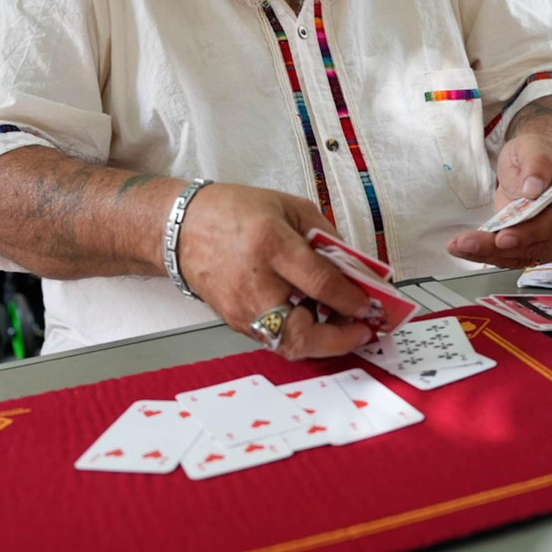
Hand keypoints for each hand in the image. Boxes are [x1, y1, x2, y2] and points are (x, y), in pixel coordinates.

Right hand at [176, 184, 373, 359]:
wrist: (181, 228)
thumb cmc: (232, 212)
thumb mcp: (289, 207)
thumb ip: (325, 236)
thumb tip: (355, 266)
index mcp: (271, 243)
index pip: (321, 284)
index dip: (352, 298)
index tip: (369, 303)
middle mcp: (255, 281)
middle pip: (303, 332)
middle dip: (340, 339)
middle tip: (361, 331)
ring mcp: (242, 308)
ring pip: (289, 344)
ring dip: (322, 342)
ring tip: (341, 326)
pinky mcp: (236, 321)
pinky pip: (275, 338)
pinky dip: (300, 334)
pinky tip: (313, 319)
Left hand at [448, 134, 551, 267]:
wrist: (537, 165)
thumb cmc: (538, 154)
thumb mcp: (534, 146)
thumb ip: (537, 163)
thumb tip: (533, 188)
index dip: (528, 233)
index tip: (502, 237)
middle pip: (537, 245)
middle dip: (499, 248)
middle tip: (467, 244)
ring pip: (524, 255)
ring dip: (489, 254)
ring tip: (460, 246)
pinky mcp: (540, 247)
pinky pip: (515, 256)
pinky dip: (490, 255)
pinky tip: (467, 249)